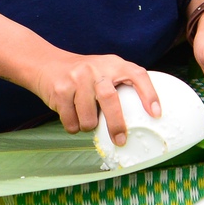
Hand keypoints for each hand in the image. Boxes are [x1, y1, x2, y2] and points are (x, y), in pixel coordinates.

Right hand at [33, 51, 159, 144]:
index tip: (156, 114)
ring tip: (86, 118)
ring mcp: (76, 79)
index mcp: (113, 64)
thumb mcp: (104, 70)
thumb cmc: (84, 75)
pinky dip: (74, 126)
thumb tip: (142, 119)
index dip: (149, 94)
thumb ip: (120, 85)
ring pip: (89, 118)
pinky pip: (71, 122)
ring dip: (89, 126)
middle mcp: (96, 69)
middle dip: (117, 124)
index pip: (137, 75)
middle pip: (110, 99)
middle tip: (121, 140)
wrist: (46, 64)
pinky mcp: (60, 91)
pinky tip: (72, 115)